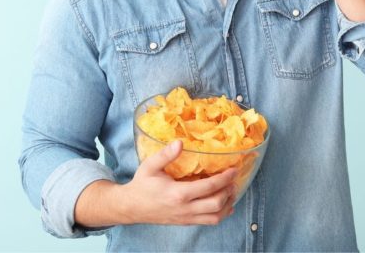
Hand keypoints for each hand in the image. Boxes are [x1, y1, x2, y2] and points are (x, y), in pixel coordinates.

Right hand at [119, 140, 236, 225]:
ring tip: (231, 191)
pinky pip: (208, 222)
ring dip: (227, 205)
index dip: (224, 178)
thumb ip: (165, 154)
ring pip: (215, 217)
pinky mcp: (186, 222)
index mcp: (178, 193)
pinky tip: (224, 205)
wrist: (131, 207)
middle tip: (233, 180)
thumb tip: (180, 142)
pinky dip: (220, 214)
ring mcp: (186, 218)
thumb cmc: (142, 185)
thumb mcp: (150, 166)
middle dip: (229, 191)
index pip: (208, 187)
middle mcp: (185, 208)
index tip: (233, 169)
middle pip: (216, 204)